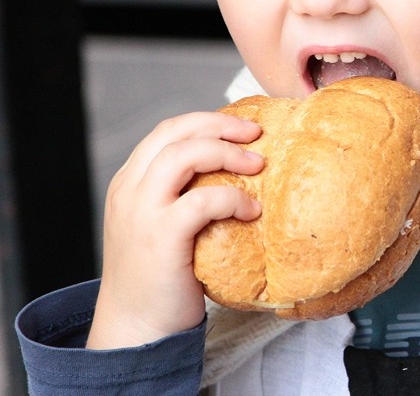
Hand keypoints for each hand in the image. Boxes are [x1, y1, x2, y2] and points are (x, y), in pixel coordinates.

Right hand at [86, 111, 264, 348]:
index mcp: (129, 183)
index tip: (240, 128)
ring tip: (258, 165)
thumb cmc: (160, 279)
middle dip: (219, 124)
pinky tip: (251, 210)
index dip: (206, 122)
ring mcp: (141, 213)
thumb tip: (235, 173)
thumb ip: (181, 196)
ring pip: (183, 156)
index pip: (166, 132)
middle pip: (174, 132)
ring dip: (227, 153)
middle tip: (255, 132)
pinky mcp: (161, 237)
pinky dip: (232, 198)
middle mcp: (129, 191)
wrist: (136, 328)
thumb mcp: (161, 226)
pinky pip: (201, 201)